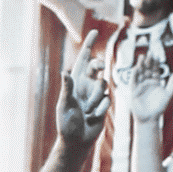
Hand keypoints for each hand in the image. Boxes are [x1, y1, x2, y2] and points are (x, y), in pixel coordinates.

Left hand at [56, 30, 107, 147]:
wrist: (78, 140)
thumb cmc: (67, 123)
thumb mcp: (65, 104)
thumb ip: (67, 88)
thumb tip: (65, 72)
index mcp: (75, 81)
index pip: (82, 59)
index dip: (88, 45)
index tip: (93, 31)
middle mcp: (86, 84)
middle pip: (96, 67)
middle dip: (99, 66)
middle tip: (100, 68)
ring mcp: (96, 94)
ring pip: (104, 84)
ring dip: (96, 98)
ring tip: (88, 111)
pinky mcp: (104, 104)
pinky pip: (107, 100)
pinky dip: (100, 109)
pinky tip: (93, 117)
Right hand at [124, 53, 172, 126]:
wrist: (150, 118)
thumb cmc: (159, 107)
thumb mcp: (168, 94)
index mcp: (155, 82)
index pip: (155, 70)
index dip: (155, 63)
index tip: (157, 55)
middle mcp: (147, 82)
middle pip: (147, 69)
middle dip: (148, 61)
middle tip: (150, 53)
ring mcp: (140, 85)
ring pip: (140, 73)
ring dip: (141, 65)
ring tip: (142, 57)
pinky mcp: (134, 90)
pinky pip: (134, 81)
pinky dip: (135, 74)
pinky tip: (137, 68)